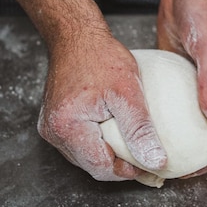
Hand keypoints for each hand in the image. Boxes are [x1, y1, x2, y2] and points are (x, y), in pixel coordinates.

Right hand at [37, 32, 166, 180]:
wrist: (76, 36)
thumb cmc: (100, 57)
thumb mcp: (128, 92)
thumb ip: (140, 130)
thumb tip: (155, 161)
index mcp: (68, 128)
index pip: (101, 168)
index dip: (128, 170)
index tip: (149, 160)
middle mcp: (54, 132)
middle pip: (92, 165)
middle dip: (120, 164)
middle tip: (145, 154)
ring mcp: (51, 128)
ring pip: (86, 157)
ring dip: (109, 154)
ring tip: (132, 143)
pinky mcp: (55, 122)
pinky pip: (80, 144)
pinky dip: (99, 143)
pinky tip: (116, 132)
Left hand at [157, 0, 206, 175]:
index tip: (189, 173)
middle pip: (202, 132)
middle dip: (188, 154)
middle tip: (163, 167)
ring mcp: (191, 84)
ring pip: (183, 119)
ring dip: (170, 136)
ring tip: (148, 149)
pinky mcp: (174, 74)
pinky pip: (167, 101)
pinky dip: (157, 114)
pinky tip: (138, 120)